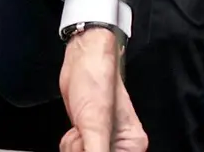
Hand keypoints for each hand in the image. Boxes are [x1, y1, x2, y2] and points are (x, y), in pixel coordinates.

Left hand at [59, 28, 143, 151]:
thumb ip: (97, 151)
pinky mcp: (90, 137)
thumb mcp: (95, 123)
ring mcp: (105, 141)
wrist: (82, 60)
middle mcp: (122, 145)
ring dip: (73, 147)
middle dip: (82, 150)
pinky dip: (70, 144)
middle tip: (84, 132)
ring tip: (79, 127)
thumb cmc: (95, 79)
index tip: (90, 141)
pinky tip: (75, 129)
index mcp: (133, 144)